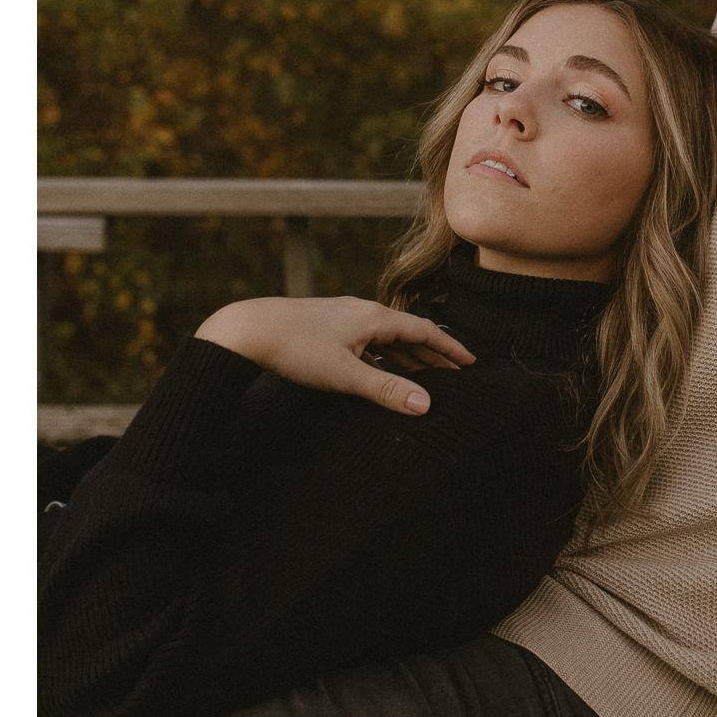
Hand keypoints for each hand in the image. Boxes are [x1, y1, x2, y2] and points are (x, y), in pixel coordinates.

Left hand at [195, 296, 473, 415]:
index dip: (449, 347)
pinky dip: (380, 356)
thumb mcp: (345, 374)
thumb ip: (386, 390)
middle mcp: (361, 312)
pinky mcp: (324, 327)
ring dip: (406, 356)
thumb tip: (426, 405)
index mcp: (373, 317)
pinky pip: (364, 341)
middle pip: (407, 333)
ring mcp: (341, 318)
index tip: (470, 362)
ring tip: (421, 375)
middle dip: (432, 354)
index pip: (424, 330)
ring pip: (384, 337)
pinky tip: (376, 368)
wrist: (246, 330)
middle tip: (454, 373)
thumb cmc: (295, 349)